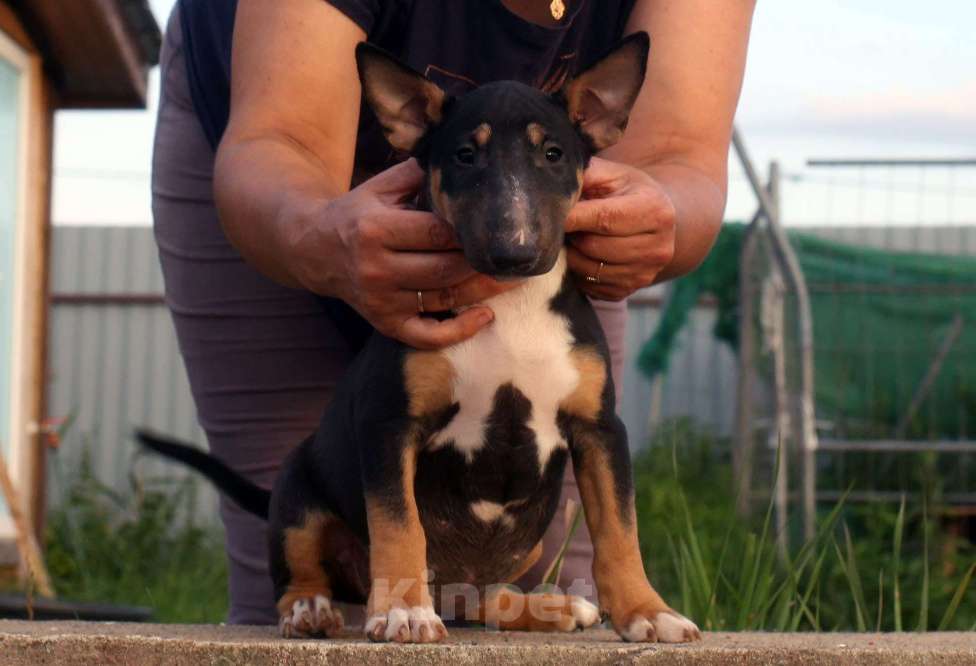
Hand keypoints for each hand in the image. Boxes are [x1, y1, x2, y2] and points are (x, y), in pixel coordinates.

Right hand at [288, 159, 517, 348]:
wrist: (314, 249)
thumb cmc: (358, 213)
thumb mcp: (380, 186)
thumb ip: (419, 174)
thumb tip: (466, 160)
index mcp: (376, 230)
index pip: (435, 233)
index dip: (469, 233)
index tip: (498, 227)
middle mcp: (376, 269)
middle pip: (445, 269)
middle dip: (483, 263)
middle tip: (515, 255)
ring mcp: (380, 300)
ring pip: (444, 299)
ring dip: (484, 291)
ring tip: (514, 279)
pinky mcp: (384, 323)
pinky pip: (427, 336)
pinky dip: (459, 331)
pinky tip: (486, 316)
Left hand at [565, 157, 675, 300]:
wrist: (652, 220)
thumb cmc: (625, 191)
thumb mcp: (611, 174)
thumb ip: (586, 175)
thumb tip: (554, 186)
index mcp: (655, 211)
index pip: (604, 218)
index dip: (572, 217)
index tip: (549, 213)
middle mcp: (658, 247)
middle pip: (593, 246)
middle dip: (571, 234)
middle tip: (564, 223)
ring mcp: (644, 274)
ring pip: (587, 268)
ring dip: (571, 253)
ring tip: (573, 236)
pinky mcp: (628, 291)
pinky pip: (589, 285)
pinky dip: (578, 271)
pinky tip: (582, 254)